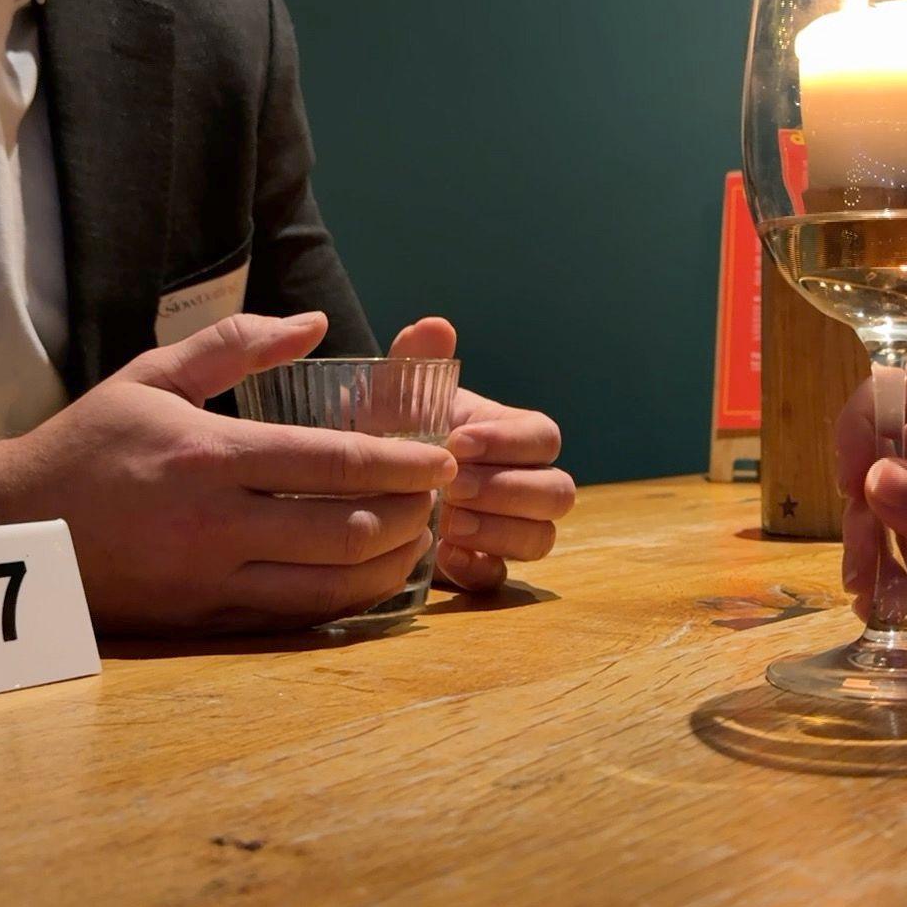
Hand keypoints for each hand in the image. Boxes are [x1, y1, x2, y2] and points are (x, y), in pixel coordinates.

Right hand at [0, 313, 455, 634]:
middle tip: (437, 496)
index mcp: (207, 455)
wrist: (12, 527)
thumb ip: (236, 344)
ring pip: (330, 584)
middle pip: (347, 530)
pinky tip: (371, 574)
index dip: (400, 464)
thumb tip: (315, 324)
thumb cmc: (89, 443)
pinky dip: (346, 597)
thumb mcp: (152, 375)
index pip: (330, 462)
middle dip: (410, 514)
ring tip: (417, 535)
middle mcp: (214, 523)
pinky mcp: (204, 619)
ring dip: (390, 563)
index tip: (442, 457)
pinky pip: (296, 616)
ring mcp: (210, 579)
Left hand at [388, 318, 575, 590]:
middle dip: (509, 490)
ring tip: (448, 523)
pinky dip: (479, 568)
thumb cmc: (379, 433)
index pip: (543, 438)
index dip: (510, 442)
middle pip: (559, 492)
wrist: (347, 486)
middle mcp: (519, 483)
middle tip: (453, 488)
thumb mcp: (390, 397)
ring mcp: (506, 530)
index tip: (458, 441)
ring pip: (543, 537)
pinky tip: (443, 557)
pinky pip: (503, 579)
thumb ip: (415, 363)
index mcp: (508, 436)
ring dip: (501, 531)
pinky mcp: (482, 568)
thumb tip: (435, 326)